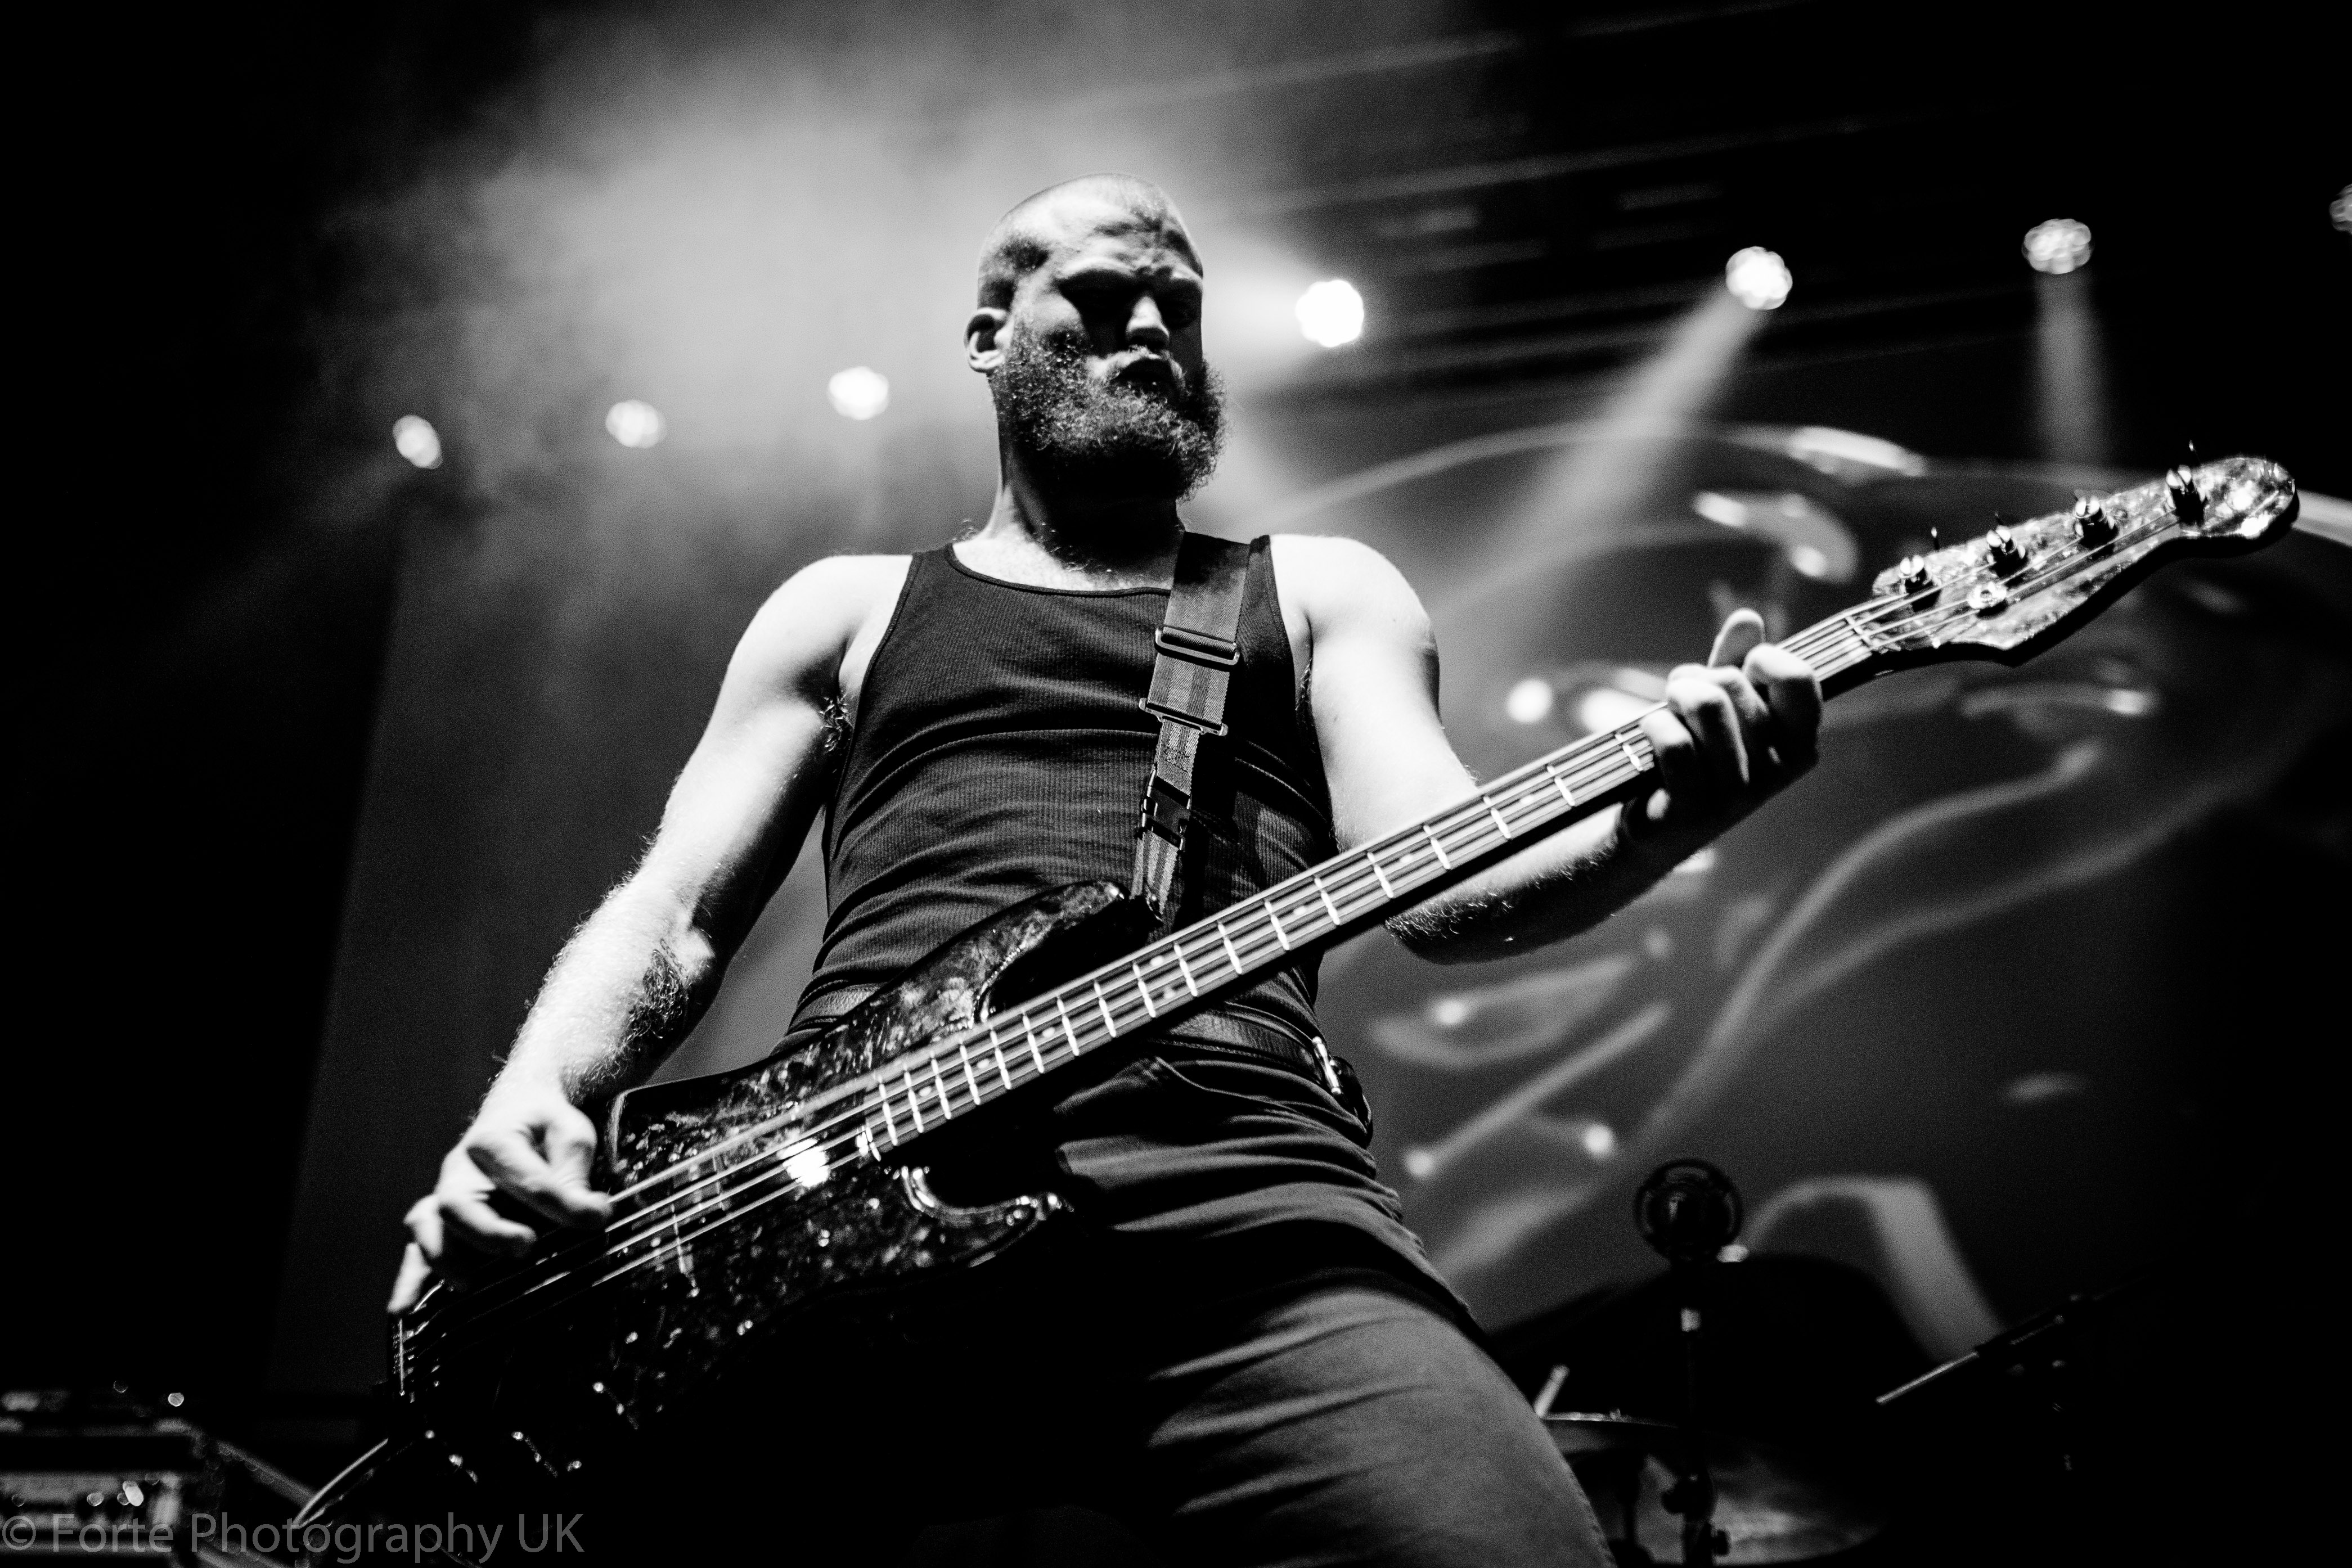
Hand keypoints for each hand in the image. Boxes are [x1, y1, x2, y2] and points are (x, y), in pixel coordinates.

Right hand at [388, 1077, 611, 1314]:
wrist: (515, 1111)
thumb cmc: (544, 1127)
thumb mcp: (570, 1135)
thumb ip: (574, 1172)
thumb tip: (590, 1214)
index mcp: (493, 1140)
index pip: (523, 1176)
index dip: (557, 1202)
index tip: (594, 1218)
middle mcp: (459, 1170)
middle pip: (459, 1204)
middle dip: (490, 1231)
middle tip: (526, 1246)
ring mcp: (445, 1197)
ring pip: (429, 1227)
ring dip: (445, 1258)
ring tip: (469, 1284)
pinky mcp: (442, 1222)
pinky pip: (419, 1248)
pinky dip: (411, 1278)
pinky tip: (404, 1309)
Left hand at [1625, 609, 1821, 852]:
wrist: (1655, 826)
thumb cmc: (1694, 756)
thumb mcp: (1720, 706)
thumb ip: (1737, 662)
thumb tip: (1748, 619)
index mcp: (1798, 743)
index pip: (1798, 680)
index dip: (1761, 659)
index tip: (1741, 669)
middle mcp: (1778, 772)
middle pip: (1733, 684)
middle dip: (1697, 677)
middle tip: (1682, 695)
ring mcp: (1739, 795)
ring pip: (1706, 707)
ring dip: (1675, 695)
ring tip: (1667, 709)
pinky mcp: (1695, 812)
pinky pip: (1674, 743)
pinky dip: (1652, 726)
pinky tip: (1649, 735)